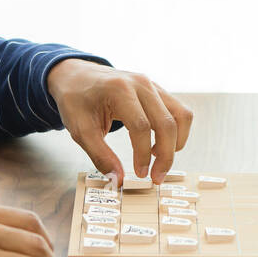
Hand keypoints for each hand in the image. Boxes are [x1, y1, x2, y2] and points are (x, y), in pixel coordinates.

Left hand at [47, 58, 191, 183]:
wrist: (76, 76)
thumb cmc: (76, 99)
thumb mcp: (80, 130)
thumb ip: (100, 156)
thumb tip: (118, 180)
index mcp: (119, 90)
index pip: (141, 126)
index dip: (143, 154)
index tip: (141, 173)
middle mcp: (141, 84)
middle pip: (167, 122)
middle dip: (166, 155)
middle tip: (157, 177)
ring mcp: (152, 85)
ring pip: (181, 116)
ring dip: (176, 142)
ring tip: (159, 159)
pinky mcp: (158, 90)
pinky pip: (179, 111)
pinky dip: (176, 131)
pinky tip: (159, 144)